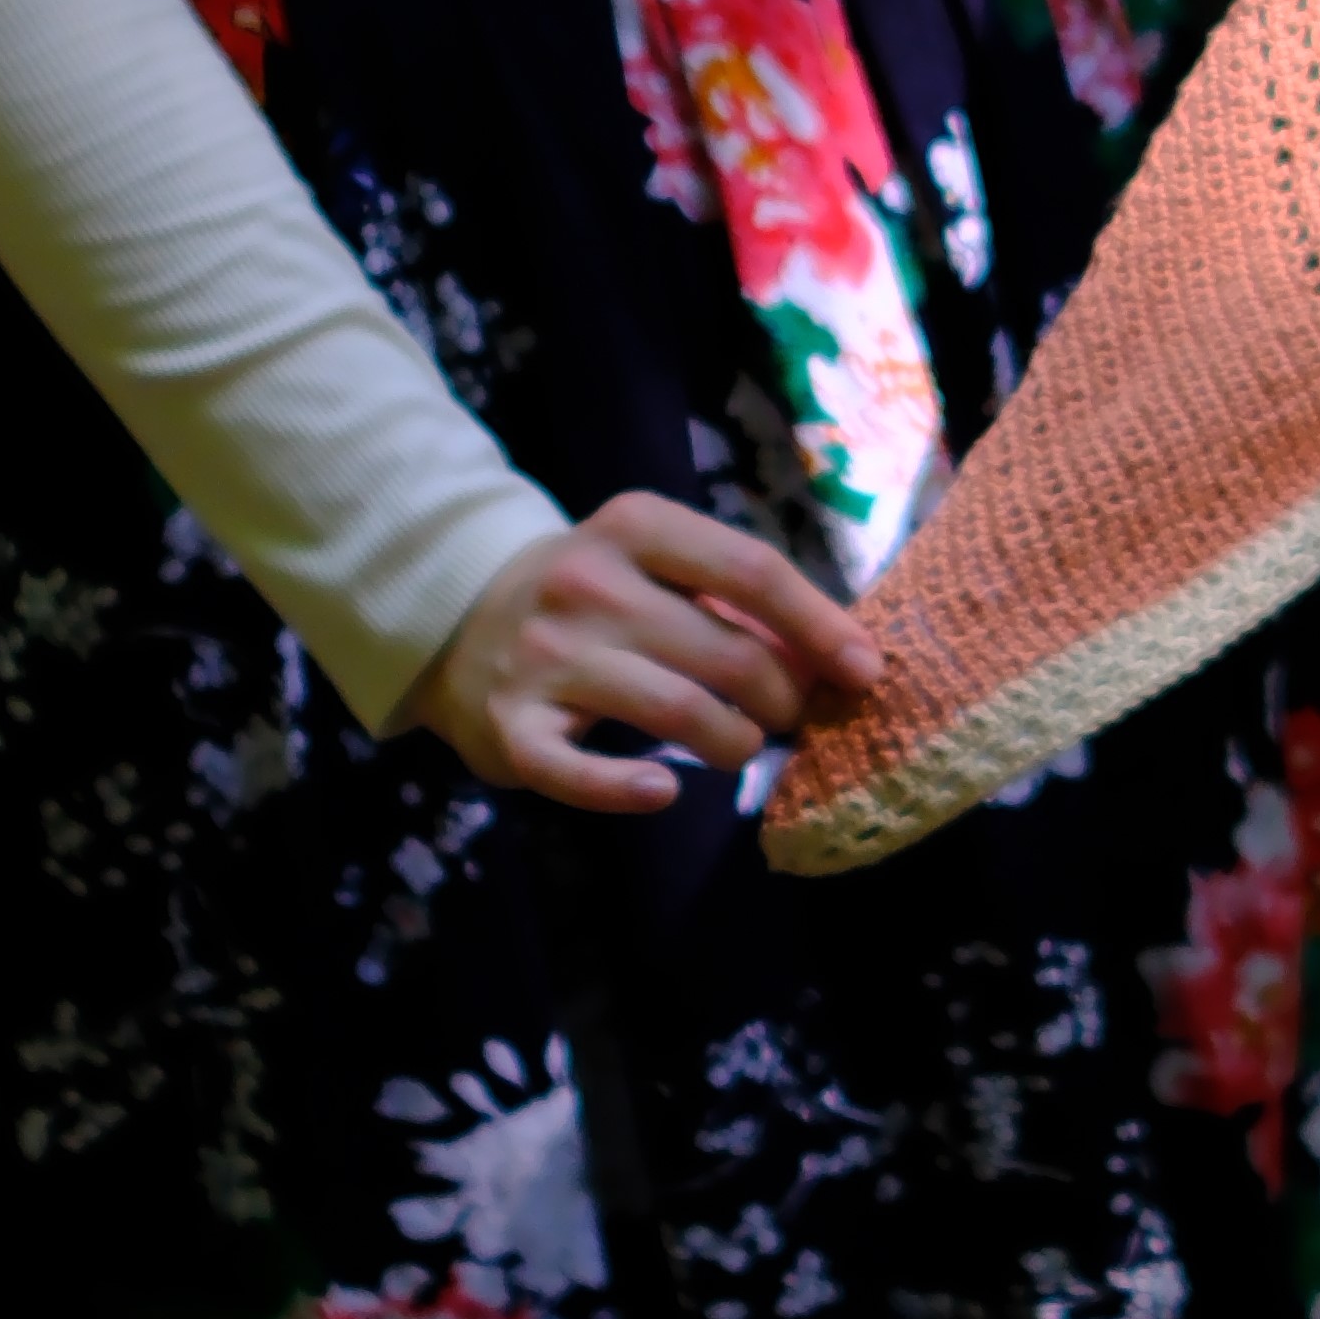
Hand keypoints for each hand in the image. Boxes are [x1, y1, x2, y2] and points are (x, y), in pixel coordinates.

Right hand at [394, 496, 882, 811]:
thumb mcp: (653, 564)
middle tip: (789, 716)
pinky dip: (630, 791)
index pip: (750, 570)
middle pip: (725, 651)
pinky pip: (580, 774)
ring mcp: (543, 657)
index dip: (819, 625)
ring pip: (674, 710)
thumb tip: (837, 655)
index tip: (865, 670)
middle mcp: (585, 584)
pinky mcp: (510, 729)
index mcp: (633, 526)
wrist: (454, 616)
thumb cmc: (590, 592)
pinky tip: (665, 791)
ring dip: (733, 742)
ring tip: (741, 745)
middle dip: (781, 696)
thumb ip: (733, 598)